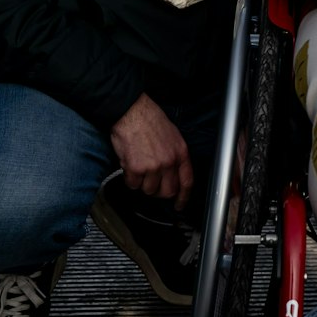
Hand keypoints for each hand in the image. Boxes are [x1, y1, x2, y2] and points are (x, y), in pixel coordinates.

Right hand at [110, 93, 194, 210]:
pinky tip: (129, 164)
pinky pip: (133, 184)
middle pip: (167, 192)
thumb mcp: (173, 136)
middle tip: (151, 183)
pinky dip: (129, 178)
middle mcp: (169, 161)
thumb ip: (175, 156)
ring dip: (142, 183)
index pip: (187, 181)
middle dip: (158, 192)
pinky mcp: (136, 168)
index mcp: (180, 153)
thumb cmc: (149, 120)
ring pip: (148, 190)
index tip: (179, 204)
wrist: (131, 112)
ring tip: (138, 167)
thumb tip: (173, 173)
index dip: (184, 197)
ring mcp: (153, 166)